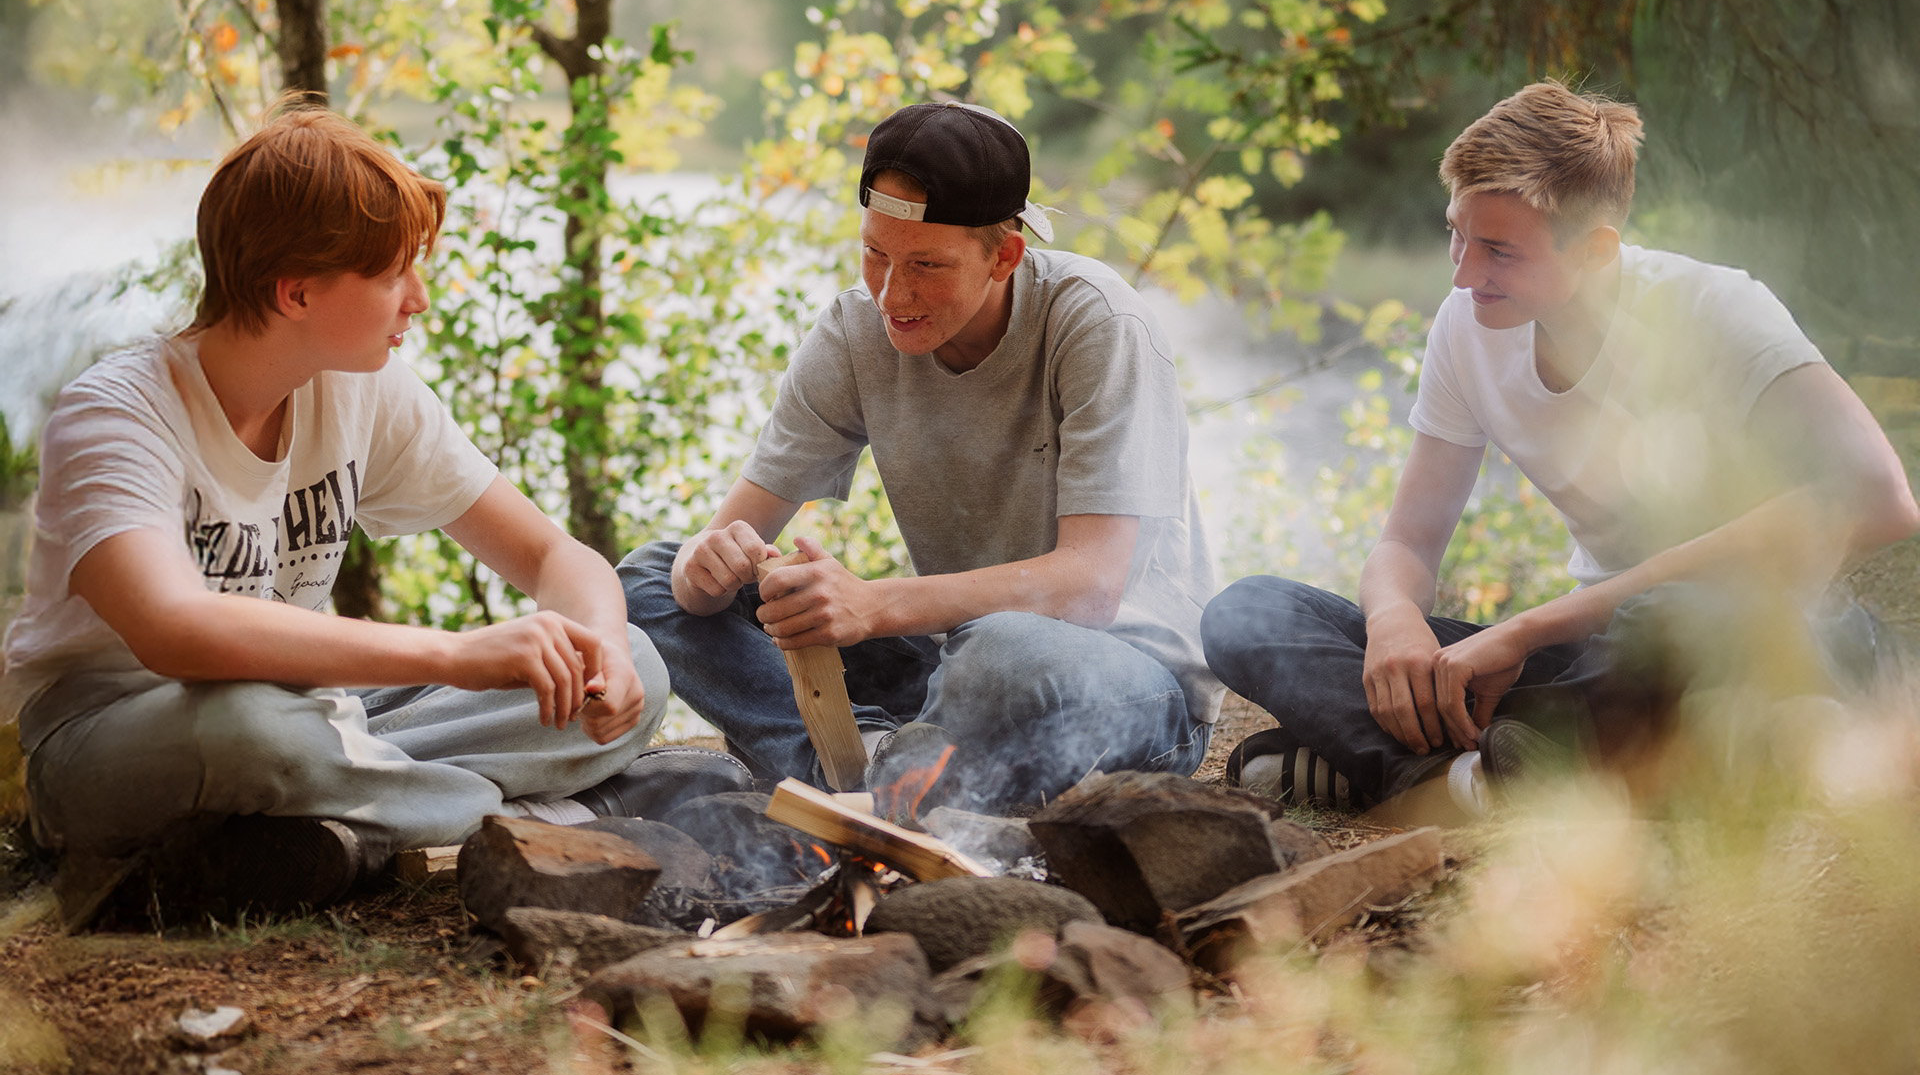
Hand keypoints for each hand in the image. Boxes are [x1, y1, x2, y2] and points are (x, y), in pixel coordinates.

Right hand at [445, 610, 600, 727]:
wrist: (453, 657)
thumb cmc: (491, 660)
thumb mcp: (529, 655)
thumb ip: (555, 664)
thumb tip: (587, 687)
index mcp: (552, 620)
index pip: (593, 643)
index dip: (596, 670)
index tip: (588, 694)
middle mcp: (548, 624)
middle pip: (579, 666)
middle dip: (579, 696)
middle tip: (572, 717)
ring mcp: (536, 639)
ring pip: (566, 680)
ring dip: (565, 707)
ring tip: (560, 723)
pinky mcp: (524, 657)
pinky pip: (548, 689)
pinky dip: (549, 708)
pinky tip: (544, 720)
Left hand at [575, 635, 646, 744]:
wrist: (612, 658)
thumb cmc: (594, 656)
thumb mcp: (588, 656)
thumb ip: (589, 671)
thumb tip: (592, 687)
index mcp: (626, 676)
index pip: (608, 705)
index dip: (586, 705)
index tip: (577, 694)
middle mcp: (636, 695)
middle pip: (600, 721)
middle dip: (583, 713)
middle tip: (578, 698)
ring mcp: (637, 710)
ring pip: (599, 733)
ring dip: (585, 722)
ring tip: (586, 704)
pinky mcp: (633, 721)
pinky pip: (604, 738)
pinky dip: (592, 729)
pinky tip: (592, 714)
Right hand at [678, 521, 780, 601]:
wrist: (702, 563)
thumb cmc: (736, 558)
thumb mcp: (754, 553)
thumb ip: (767, 554)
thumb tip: (775, 555)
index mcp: (737, 527)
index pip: (756, 550)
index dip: (760, 566)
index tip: (756, 567)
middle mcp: (717, 535)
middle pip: (743, 567)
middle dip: (747, 578)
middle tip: (744, 576)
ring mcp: (700, 551)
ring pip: (729, 581)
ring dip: (734, 585)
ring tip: (730, 578)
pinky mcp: (690, 568)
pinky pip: (716, 590)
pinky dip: (720, 592)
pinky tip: (716, 582)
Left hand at [754, 535, 879, 647]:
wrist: (873, 607)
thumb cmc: (845, 584)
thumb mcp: (831, 563)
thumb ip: (812, 549)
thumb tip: (797, 539)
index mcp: (817, 573)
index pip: (777, 580)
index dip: (764, 589)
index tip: (765, 595)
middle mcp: (820, 594)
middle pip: (775, 609)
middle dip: (763, 614)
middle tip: (764, 615)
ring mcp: (824, 616)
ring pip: (783, 628)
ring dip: (771, 629)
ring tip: (770, 627)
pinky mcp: (828, 635)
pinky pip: (795, 642)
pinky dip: (782, 642)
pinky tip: (779, 639)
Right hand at [1362, 606, 1445, 753]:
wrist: (1392, 619)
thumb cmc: (1421, 641)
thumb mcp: (1435, 656)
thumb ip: (1441, 683)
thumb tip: (1455, 719)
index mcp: (1419, 662)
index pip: (1427, 704)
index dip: (1434, 726)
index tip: (1442, 741)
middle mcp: (1397, 667)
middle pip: (1405, 711)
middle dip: (1417, 735)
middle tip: (1427, 749)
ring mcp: (1379, 672)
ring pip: (1387, 712)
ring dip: (1400, 733)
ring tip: (1412, 744)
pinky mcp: (1367, 677)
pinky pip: (1375, 707)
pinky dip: (1386, 724)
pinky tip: (1397, 732)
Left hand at [1431, 620, 1531, 748]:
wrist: (1519, 639)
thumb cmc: (1504, 661)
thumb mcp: (1486, 692)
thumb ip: (1476, 712)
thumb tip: (1474, 736)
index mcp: (1439, 667)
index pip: (1438, 702)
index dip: (1450, 726)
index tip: (1463, 743)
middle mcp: (1435, 663)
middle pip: (1437, 706)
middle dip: (1453, 731)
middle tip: (1467, 747)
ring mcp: (1442, 663)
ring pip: (1444, 707)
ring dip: (1459, 729)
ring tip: (1473, 742)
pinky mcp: (1453, 666)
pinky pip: (1453, 702)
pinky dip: (1462, 721)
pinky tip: (1474, 732)